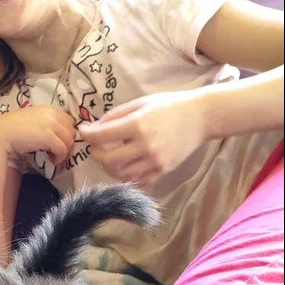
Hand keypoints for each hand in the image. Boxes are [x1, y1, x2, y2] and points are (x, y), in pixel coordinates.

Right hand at [0, 105, 75, 165]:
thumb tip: (57, 134)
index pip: (68, 120)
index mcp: (48, 108)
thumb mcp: (32, 121)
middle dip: (67, 142)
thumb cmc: (12, 129)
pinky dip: (59, 157)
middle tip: (57, 151)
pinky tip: (52, 160)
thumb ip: (45, 122)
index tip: (59, 142)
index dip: (65, 132)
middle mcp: (52, 113)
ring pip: (69, 140)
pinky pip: (63, 149)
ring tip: (54, 157)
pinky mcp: (48, 136)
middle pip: (72, 130)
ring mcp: (50, 124)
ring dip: (64, 151)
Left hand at [79, 91, 205, 185]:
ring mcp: (155, 162)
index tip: (83, 131)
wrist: (201, 117)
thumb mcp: (139, 103)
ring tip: (110, 156)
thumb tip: (93, 128)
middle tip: (96, 146)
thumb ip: (115, 116)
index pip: (101, 136)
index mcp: (137, 125)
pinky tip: (125, 165)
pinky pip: (137, 181)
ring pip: (120, 173)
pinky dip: (126, 175)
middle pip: (108, 160)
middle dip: (96, 153)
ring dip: (109, 166)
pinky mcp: (163, 171)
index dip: (87, 135)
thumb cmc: (168, 106)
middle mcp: (145, 146)